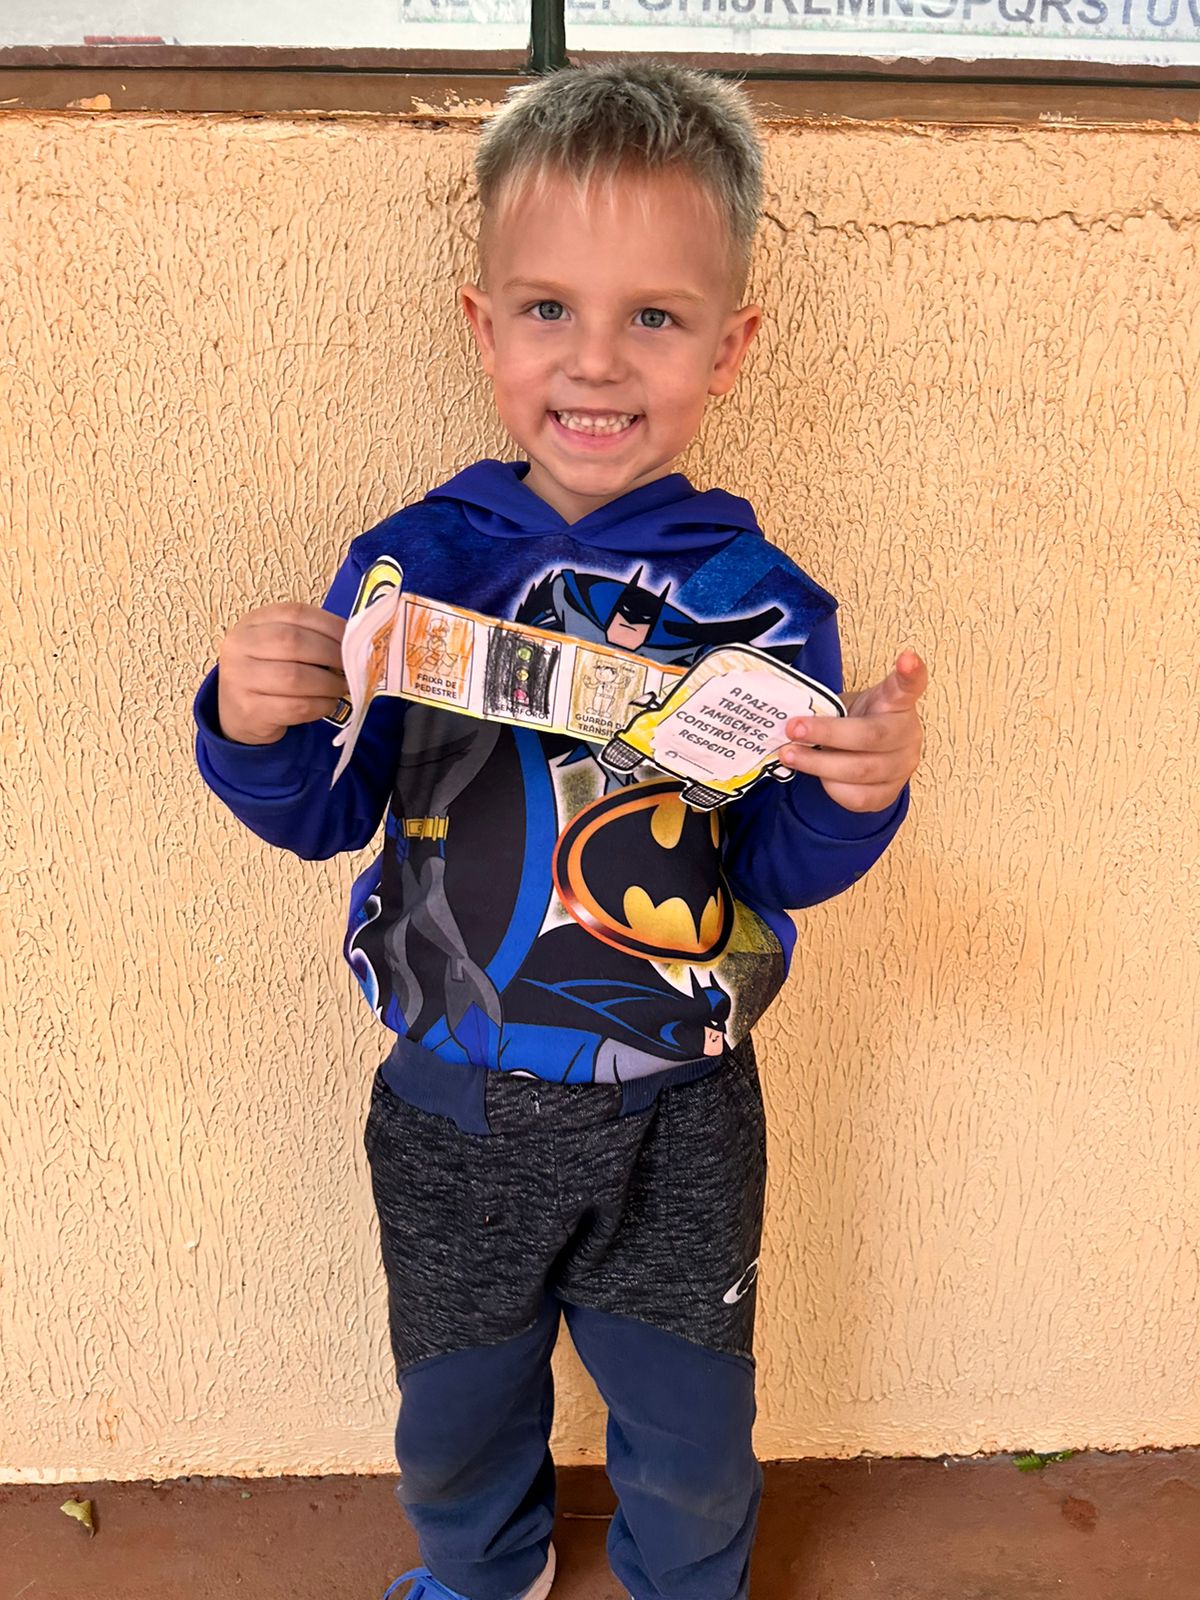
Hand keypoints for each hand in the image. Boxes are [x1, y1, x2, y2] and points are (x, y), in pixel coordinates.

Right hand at [216, 603, 348, 744]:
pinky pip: (295, 707)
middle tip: (351, 667)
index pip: (296, 613)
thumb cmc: (267, 675)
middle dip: (331, 655)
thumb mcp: (279, 647)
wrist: (238, 713)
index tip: (353, 640)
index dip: (331, 625)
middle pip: (294, 642)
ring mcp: (240, 679)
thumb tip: (354, 644)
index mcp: (252, 622)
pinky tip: (328, 704)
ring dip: (328, 683)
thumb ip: (309, 638)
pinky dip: (320, 705)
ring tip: (341, 687)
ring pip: (294, 677)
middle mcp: (240, 646)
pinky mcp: (249, 710)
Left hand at [779, 650, 926, 812]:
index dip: (910, 673)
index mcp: (897, 704)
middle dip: (826, 733)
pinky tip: (816, 775)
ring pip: (860, 770)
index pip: (907, 686)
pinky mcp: (889, 794)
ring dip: (818, 764)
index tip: (907, 658)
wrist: (871, 757)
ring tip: (789, 755)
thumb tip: (786, 715)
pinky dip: (831, 786)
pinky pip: (857, 797)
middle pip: (869, 736)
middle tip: (793, 729)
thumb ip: (834, 705)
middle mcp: (907, 735)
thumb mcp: (851, 705)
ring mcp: (902, 767)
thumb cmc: (857, 723)